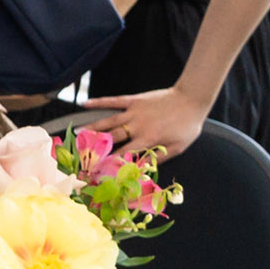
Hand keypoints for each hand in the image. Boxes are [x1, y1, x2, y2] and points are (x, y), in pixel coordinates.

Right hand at [82, 87, 208, 157]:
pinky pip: (113, 101)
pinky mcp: (134, 100)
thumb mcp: (178, 147)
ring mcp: (134, 111)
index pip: (124, 154)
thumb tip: (141, 168)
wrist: (192, 99)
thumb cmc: (187, 125)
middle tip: (82, 152)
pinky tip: (85, 104)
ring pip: (108, 121)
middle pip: (112, 137)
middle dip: (96, 146)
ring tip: (77, 133)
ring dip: (92, 127)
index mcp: (148, 139)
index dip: (110, 162)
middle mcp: (137, 126)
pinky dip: (98, 102)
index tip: (98, 169)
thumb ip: (158, 157)